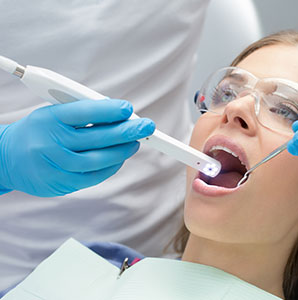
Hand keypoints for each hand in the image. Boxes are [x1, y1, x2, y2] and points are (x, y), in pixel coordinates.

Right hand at [0, 99, 154, 196]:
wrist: (6, 159)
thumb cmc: (37, 131)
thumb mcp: (53, 114)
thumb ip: (82, 113)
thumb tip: (118, 114)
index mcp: (49, 118)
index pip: (84, 112)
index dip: (109, 110)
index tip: (128, 109)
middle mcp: (52, 142)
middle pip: (97, 137)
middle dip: (127, 131)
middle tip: (146, 127)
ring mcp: (56, 165)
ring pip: (99, 160)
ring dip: (122, 151)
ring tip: (136, 143)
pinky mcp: (61, 183)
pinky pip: (94, 176)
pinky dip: (111, 167)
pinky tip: (120, 158)